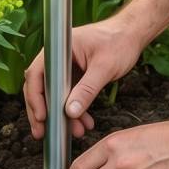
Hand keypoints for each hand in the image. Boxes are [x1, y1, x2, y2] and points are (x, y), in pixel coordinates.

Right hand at [23, 15, 142, 140]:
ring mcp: (65, 67)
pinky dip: (74, 110)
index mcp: (58, 49)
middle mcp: (57, 58)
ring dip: (61, 115)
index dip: (35, 97)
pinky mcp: (74, 75)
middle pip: (40, 87)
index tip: (42, 117)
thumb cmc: (119, 41)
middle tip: (42, 133)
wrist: (132, 35)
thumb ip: (87, 90)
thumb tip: (70, 112)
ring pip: (54, 95)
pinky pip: (68, 95)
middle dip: (42, 112)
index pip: (37, 74)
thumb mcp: (104, 68)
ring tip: (74, 132)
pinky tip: (84, 123)